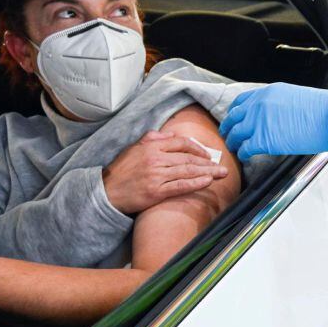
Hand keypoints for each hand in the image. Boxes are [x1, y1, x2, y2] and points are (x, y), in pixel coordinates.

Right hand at [103, 131, 229, 214]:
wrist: (105, 192)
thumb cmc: (121, 171)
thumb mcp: (134, 148)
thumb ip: (153, 138)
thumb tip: (171, 134)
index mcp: (151, 146)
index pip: (181, 143)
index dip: (197, 148)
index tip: (207, 155)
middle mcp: (155, 158)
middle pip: (189, 157)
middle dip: (208, 162)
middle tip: (222, 166)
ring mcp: (156, 175)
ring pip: (188, 170)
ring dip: (208, 172)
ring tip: (221, 174)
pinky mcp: (156, 191)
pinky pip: (181, 185)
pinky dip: (196, 183)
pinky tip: (207, 182)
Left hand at [220, 83, 327, 161]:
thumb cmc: (321, 108)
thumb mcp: (294, 96)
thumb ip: (278, 104)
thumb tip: (274, 116)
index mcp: (267, 92)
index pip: (242, 101)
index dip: (235, 112)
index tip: (234, 118)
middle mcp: (259, 105)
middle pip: (234, 117)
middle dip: (228, 127)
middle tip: (227, 134)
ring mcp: (259, 122)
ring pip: (235, 133)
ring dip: (233, 142)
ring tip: (234, 148)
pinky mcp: (263, 140)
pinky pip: (244, 148)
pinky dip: (242, 153)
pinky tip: (245, 156)